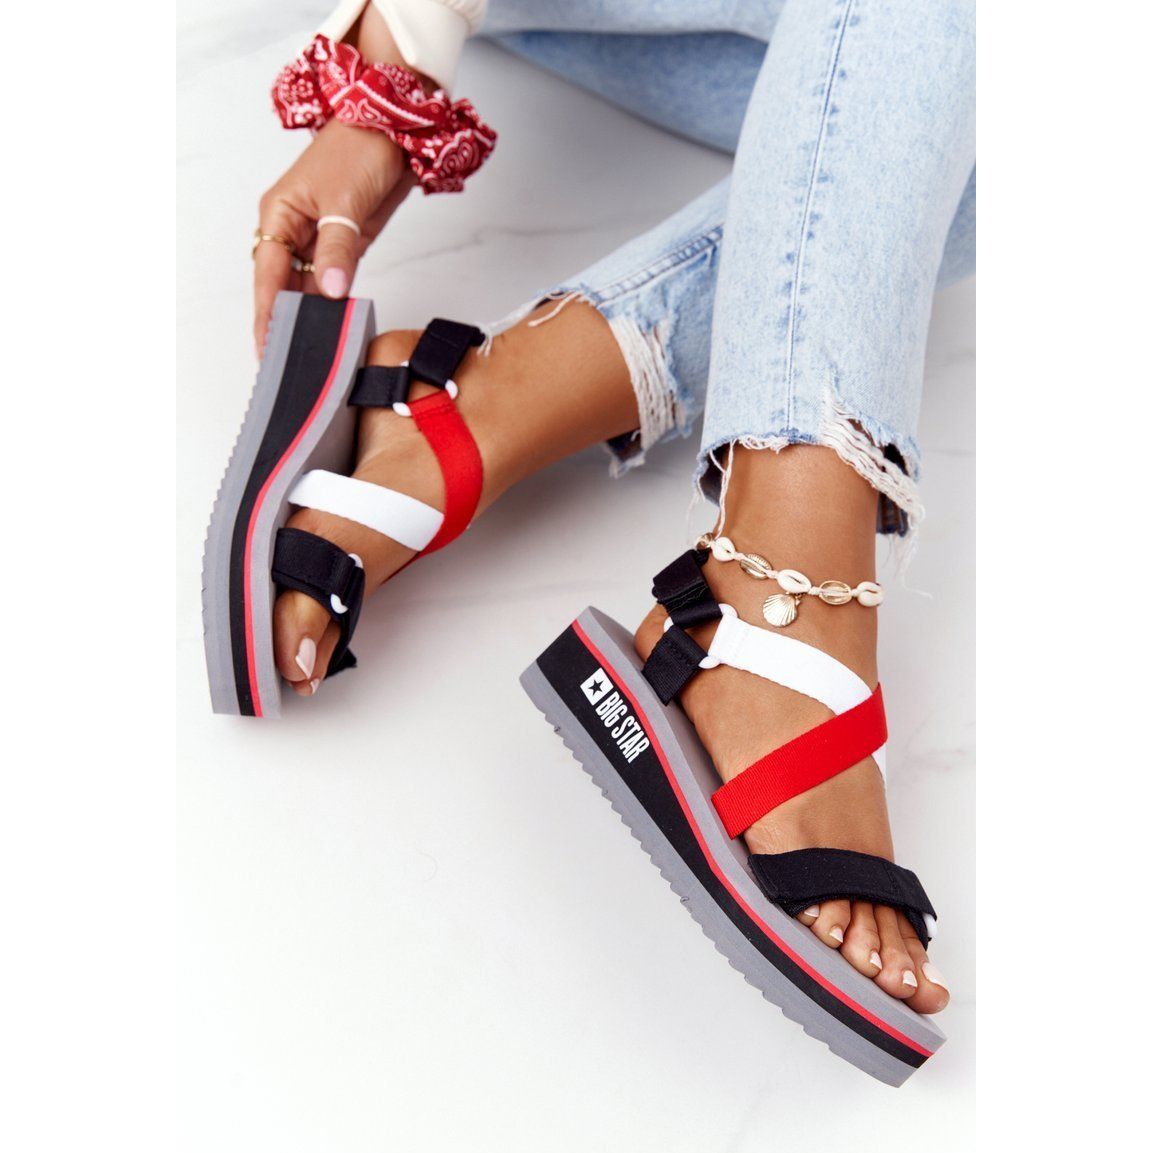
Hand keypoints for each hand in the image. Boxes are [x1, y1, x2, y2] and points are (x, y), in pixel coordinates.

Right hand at [253, 118, 414, 353]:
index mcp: (279, 213)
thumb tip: (330, 291)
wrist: (393, 127)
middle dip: (287, 321)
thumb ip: (338, 250)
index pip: (268, 275)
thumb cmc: (359, 147)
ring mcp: (319, 237)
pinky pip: (333, 280)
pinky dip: (334, 302)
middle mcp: (293, 228)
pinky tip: (337, 325)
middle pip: (283, 286)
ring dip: (312, 315)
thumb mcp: (345, 202)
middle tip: (292, 361)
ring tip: (315, 351)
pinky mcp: (345, 242)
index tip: (267, 347)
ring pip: (308, 286)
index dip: (268, 313)